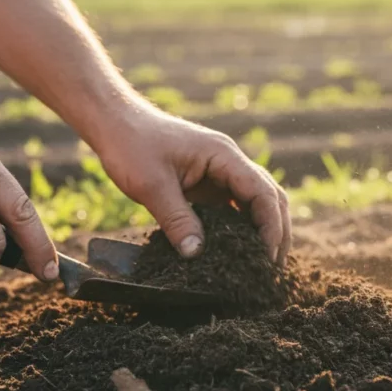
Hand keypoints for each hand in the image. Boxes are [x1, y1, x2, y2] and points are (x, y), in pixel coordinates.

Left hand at [93, 98, 291, 264]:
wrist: (115, 123)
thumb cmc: (132, 144)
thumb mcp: (152, 185)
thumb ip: (177, 219)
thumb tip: (196, 254)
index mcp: (223, 156)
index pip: (262, 192)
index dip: (270, 226)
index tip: (266, 256)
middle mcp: (228, 163)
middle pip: (270, 196)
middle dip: (277, 230)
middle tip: (273, 267)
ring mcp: (219, 173)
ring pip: (255, 202)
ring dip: (263, 229)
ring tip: (262, 263)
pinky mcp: (207, 184)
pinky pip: (233, 207)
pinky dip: (241, 228)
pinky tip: (238, 251)